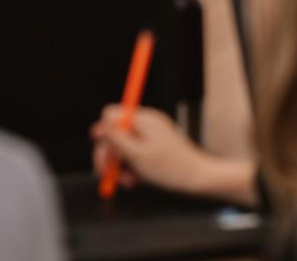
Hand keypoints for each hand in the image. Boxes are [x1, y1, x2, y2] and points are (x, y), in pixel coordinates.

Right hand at [91, 106, 214, 194]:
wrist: (197, 178)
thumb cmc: (171, 168)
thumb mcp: (137, 155)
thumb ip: (116, 139)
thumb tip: (98, 126)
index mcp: (143, 119)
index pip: (111, 115)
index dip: (104, 134)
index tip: (105, 154)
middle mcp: (146, 123)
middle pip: (114, 132)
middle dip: (110, 155)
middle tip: (108, 174)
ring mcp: (150, 134)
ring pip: (123, 146)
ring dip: (120, 165)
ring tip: (128, 181)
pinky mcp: (153, 146)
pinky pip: (134, 153)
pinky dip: (131, 167)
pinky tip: (135, 180)